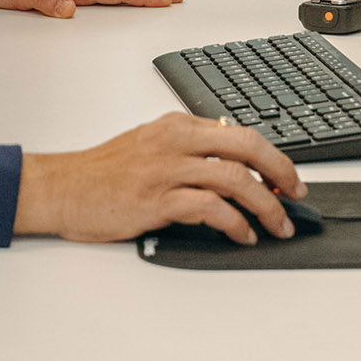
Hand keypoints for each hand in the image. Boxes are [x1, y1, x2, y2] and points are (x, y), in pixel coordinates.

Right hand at [14, 112, 305, 244]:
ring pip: (234, 177)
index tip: (289, 176)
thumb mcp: (149, 145)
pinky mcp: (156, 199)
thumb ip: (187, 148)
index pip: (239, 131)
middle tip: (297, 194)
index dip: (272, 155)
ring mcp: (166, 169)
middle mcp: (175, 141)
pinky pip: (209, 207)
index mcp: (176, 125)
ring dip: (266, 203)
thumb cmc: (103, 172)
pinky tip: (242, 234)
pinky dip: (234, 222)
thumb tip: (231, 161)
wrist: (63, 188)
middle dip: (281, 170)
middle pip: (246, 145)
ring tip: (277, 224)